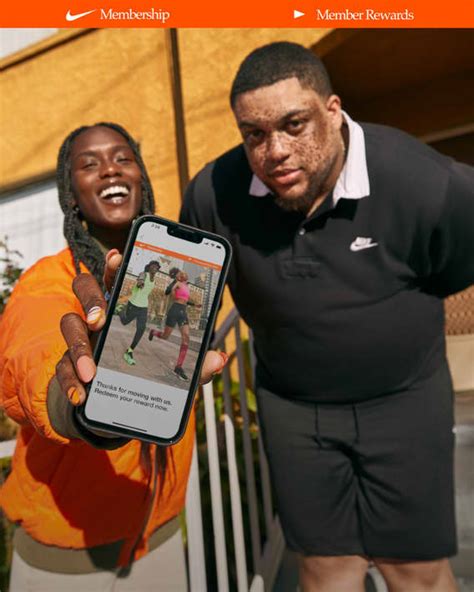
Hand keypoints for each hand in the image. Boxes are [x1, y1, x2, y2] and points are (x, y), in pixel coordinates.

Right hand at [56, 250, 227, 407]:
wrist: (114, 408)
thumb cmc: (145, 376)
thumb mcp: (175, 372)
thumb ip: (195, 365)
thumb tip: (219, 359)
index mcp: (125, 308)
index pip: (116, 277)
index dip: (115, 264)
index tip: (118, 257)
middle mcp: (99, 318)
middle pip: (85, 288)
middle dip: (91, 298)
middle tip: (100, 318)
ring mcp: (82, 340)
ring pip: (69, 324)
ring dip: (78, 346)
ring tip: (92, 371)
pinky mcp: (70, 366)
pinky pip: (62, 367)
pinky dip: (70, 381)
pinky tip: (82, 393)